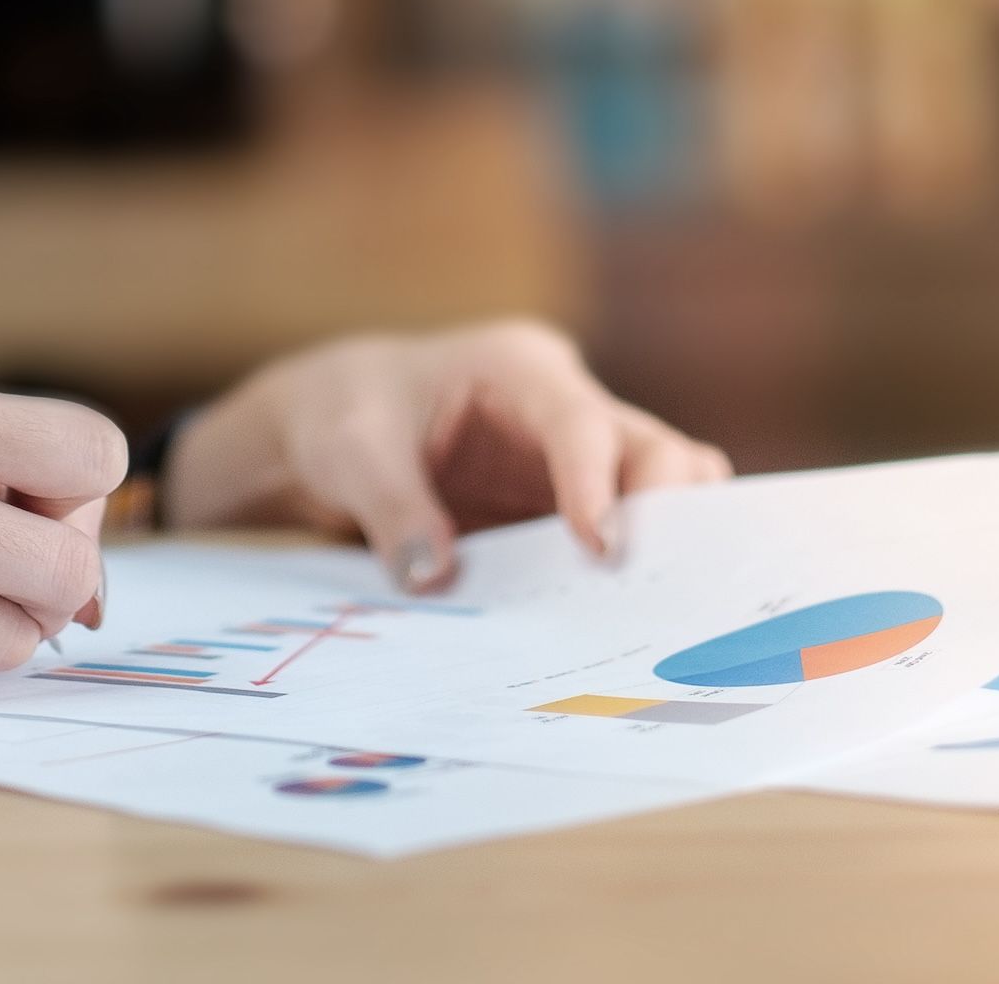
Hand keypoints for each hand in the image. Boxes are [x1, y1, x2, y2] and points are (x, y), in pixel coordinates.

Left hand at [159, 320, 729, 592]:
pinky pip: (626, 538)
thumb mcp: (349, 451)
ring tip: (660, 616)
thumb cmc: (342, 415)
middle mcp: (565, 407)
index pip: (579, 421)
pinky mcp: (569, 511)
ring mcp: (576, 462)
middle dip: (668, 511)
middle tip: (660, 588)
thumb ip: (391, 508)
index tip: (602, 548)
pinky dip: (636, 575)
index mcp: (517, 368)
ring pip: (664, 492)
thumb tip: (436, 578)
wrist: (329, 429)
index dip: (596, 482)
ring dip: (669, 547)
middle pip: (653, 449)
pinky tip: (626, 630)